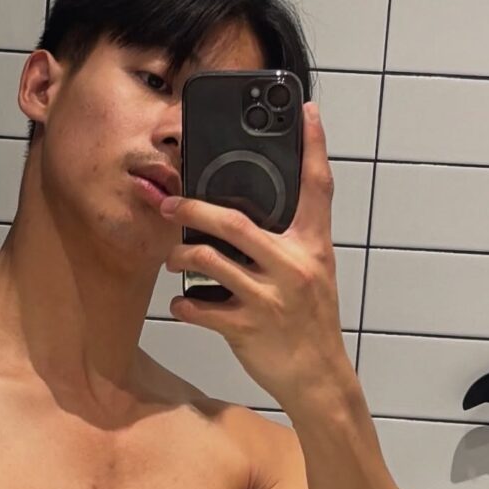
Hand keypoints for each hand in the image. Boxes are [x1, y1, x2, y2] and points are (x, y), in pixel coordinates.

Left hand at [159, 102, 353, 410]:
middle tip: (169, 204)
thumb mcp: (314, 275)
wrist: (318, 378)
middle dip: (193, 209)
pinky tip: (182, 305)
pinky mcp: (247, 328)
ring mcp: (269, 298)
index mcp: (313, 248)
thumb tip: (251, 218)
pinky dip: (185, 306)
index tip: (304, 110)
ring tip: (173, 261)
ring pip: (209, 262)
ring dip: (181, 259)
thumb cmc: (309, 324)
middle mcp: (293, 266)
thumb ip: (292, 242)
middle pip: (235, 222)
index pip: (317, 188)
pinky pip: (201, 309)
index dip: (313, 147)